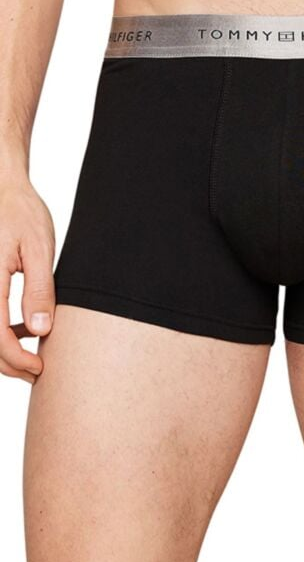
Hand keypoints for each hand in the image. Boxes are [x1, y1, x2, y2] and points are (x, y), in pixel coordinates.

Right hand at [0, 178, 55, 384]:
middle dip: (8, 363)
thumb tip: (41, 330)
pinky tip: (22, 328)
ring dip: (1, 350)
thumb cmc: (22, 213)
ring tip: (31, 355)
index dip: (15, 359)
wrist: (2, 190)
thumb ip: (39, 290)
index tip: (39, 368)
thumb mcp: (40, 249)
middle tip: (37, 371)